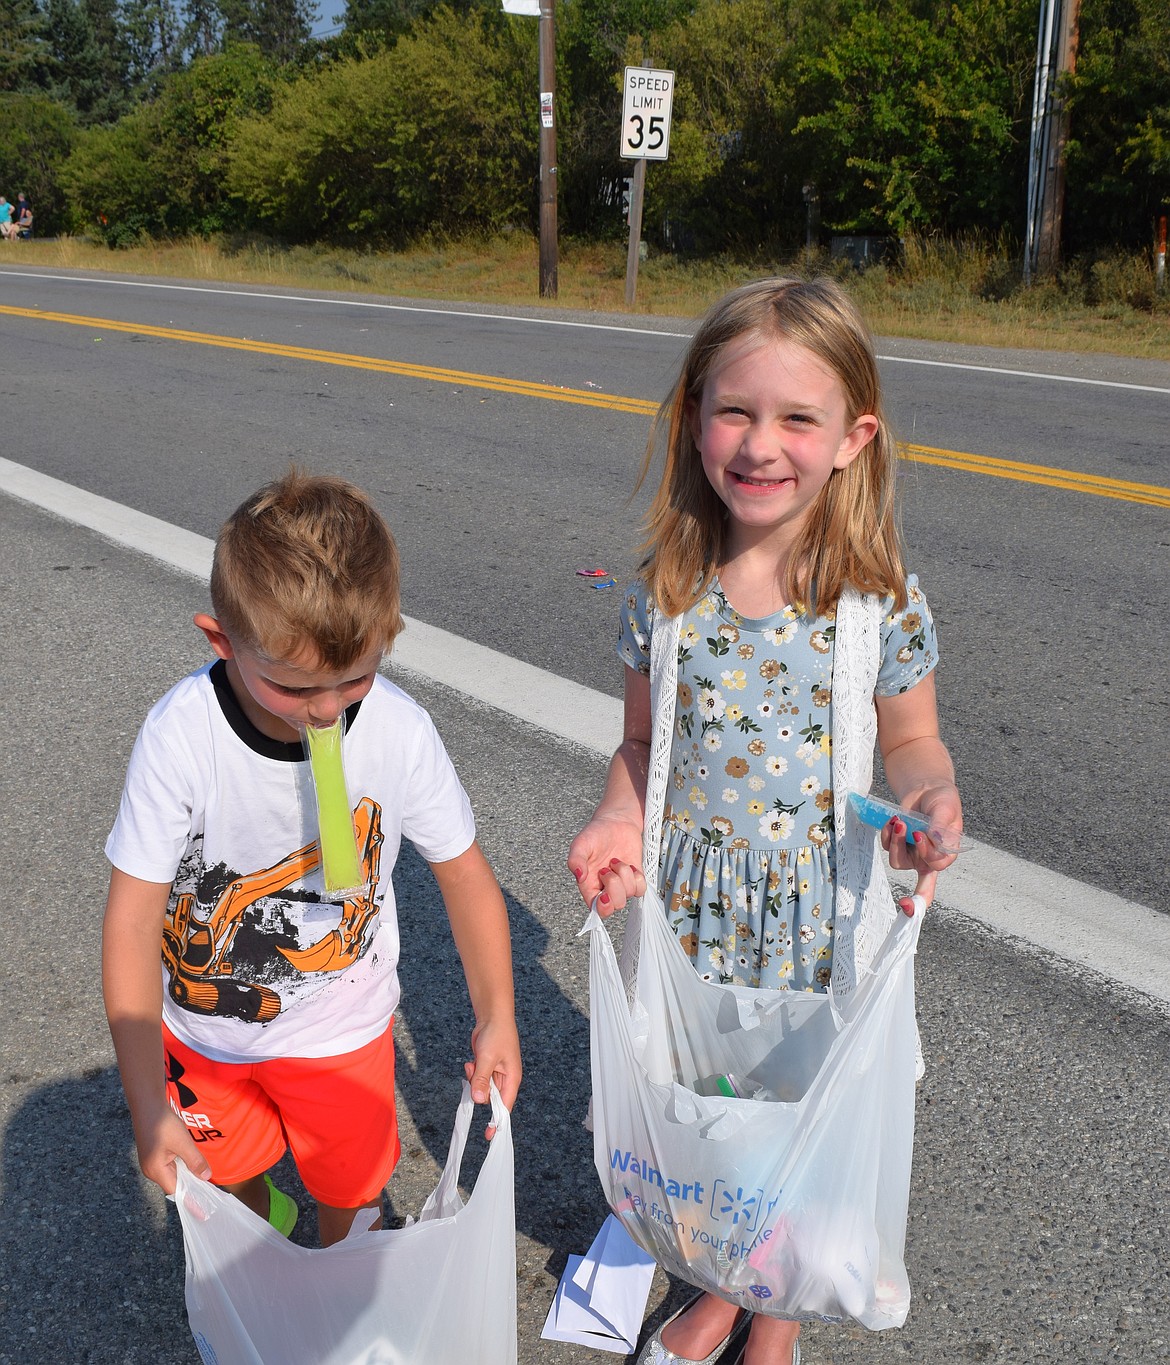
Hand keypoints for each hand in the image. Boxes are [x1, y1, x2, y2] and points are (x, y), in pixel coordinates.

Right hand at [132, 1104, 211, 1194]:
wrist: (147, 1105)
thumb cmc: (163, 1124)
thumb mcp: (183, 1143)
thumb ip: (195, 1161)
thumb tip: (206, 1177)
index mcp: (156, 1171)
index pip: (176, 1191)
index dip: (191, 1197)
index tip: (203, 1205)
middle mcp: (151, 1171)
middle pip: (174, 1183)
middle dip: (190, 1185)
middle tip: (208, 1188)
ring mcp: (150, 1163)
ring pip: (172, 1173)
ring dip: (186, 1174)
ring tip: (202, 1176)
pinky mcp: (152, 1154)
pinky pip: (168, 1165)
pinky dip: (181, 1165)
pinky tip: (190, 1161)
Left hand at [464, 1015, 521, 1139]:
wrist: (493, 1016)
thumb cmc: (497, 1034)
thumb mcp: (487, 1058)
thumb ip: (482, 1080)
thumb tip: (478, 1101)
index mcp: (512, 1079)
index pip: (505, 1107)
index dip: (498, 1121)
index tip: (489, 1135)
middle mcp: (505, 1079)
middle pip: (490, 1098)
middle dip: (479, 1090)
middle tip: (474, 1073)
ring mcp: (495, 1073)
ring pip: (481, 1089)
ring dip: (474, 1079)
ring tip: (472, 1063)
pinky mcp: (486, 1067)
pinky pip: (477, 1079)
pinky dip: (472, 1073)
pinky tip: (471, 1060)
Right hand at [568, 815, 644, 911]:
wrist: (615, 821)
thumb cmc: (595, 833)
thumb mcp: (580, 844)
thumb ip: (576, 860)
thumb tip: (579, 877)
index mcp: (589, 885)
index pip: (596, 909)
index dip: (603, 907)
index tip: (604, 895)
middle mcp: (605, 888)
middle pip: (616, 904)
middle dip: (614, 885)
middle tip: (607, 868)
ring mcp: (622, 884)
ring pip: (629, 894)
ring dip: (624, 875)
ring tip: (616, 861)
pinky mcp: (635, 878)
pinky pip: (641, 888)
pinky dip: (637, 876)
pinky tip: (629, 865)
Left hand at [882, 783, 962, 915]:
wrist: (927, 790)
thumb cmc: (942, 801)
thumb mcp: (946, 809)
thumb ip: (940, 825)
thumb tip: (935, 839)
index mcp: (947, 852)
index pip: (937, 864)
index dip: (926, 854)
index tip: (918, 834)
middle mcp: (929, 856)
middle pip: (917, 872)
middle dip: (907, 863)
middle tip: (904, 829)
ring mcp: (912, 852)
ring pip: (898, 861)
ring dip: (894, 842)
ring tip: (899, 822)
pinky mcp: (898, 844)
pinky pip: (887, 847)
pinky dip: (887, 834)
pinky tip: (892, 821)